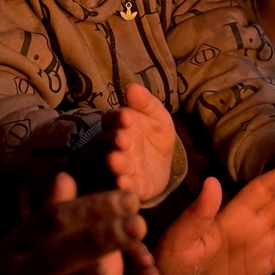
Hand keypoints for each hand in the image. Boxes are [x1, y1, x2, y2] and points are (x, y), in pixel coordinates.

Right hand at [0, 173, 147, 274]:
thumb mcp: (9, 253)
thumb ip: (42, 218)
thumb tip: (67, 176)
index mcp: (12, 250)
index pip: (53, 220)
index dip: (91, 207)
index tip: (129, 197)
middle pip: (55, 253)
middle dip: (97, 237)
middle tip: (138, 223)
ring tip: (114, 273)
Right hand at [100, 84, 175, 201]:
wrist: (161, 161)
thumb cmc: (153, 133)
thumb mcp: (156, 114)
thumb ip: (145, 102)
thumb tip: (133, 88)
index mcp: (119, 125)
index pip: (114, 119)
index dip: (119, 118)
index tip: (126, 117)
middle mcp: (116, 146)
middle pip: (112, 143)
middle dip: (116, 141)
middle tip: (122, 139)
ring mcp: (123, 166)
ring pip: (117, 165)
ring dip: (116, 163)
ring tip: (116, 161)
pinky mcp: (133, 185)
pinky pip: (127, 186)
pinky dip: (124, 185)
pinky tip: (124, 183)